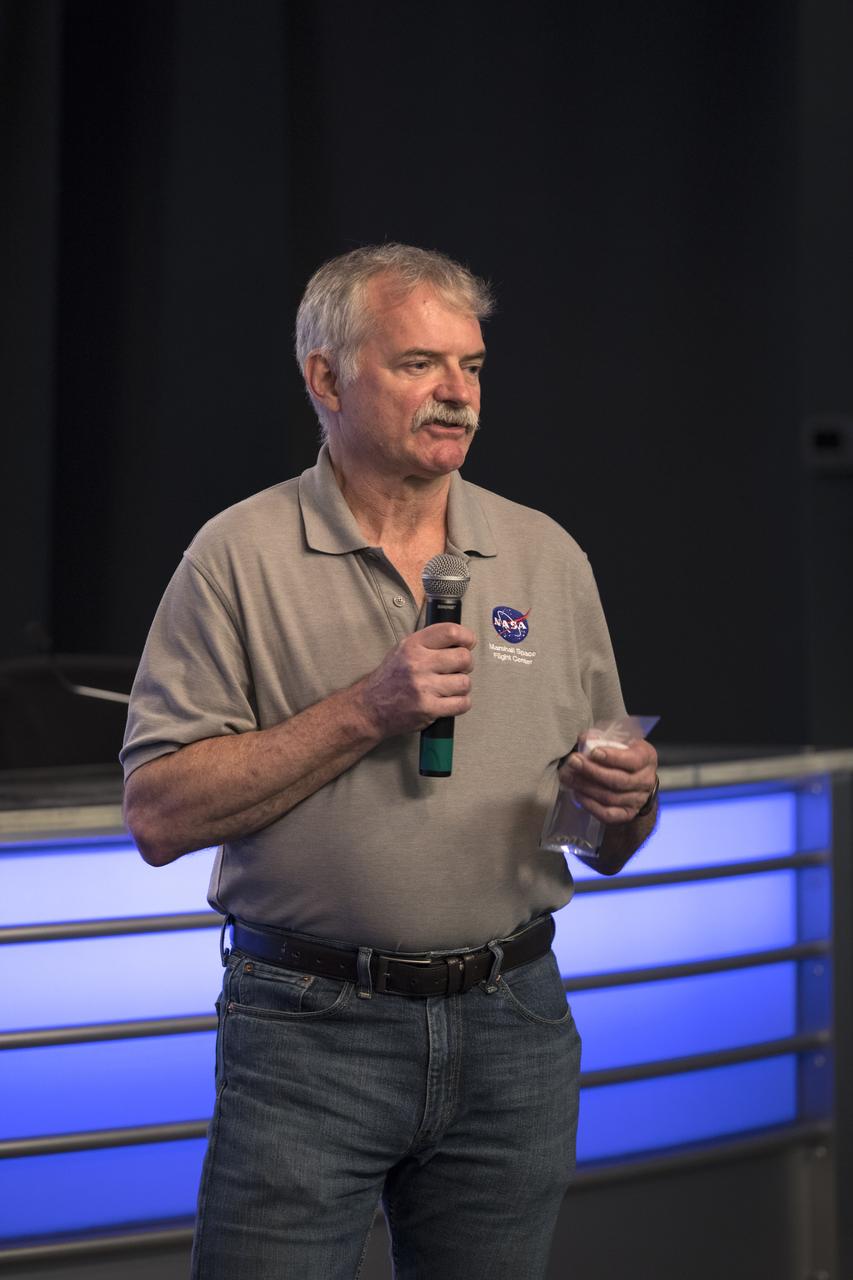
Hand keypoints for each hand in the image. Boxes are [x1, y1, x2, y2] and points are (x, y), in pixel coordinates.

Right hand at [359, 623, 476, 738]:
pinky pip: (462, 703)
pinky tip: (450, 701)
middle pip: (464, 658)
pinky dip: (461, 703)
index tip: (468, 644)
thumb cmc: (391, 678)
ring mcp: (423, 687)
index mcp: (413, 645)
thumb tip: (461, 639)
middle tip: (457, 669)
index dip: (466, 637)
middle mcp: (417, 664)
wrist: (369, 708)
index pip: (451, 632)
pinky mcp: (428, 709)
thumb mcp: (403, 650)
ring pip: (465, 682)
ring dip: (461, 686)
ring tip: (449, 687)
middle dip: (466, 665)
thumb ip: (429, 643)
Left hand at [558, 737, 657, 825]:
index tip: (593, 752)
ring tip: (569, 777)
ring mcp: (637, 800)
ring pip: (610, 797)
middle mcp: (645, 780)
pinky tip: (577, 793)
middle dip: (592, 771)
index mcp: (646, 758)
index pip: (633, 760)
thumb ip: (603, 739)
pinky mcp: (626, 814)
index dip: (612, 757)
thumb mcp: (620, 742)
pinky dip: (590, 804)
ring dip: (586, 787)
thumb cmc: (624, 756)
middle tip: (573, 762)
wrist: (636, 781)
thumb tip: (584, 738)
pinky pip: (607, 814)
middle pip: (619, 780)